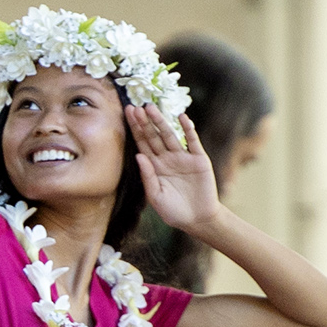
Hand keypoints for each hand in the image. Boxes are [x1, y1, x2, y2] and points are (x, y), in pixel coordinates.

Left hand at [129, 105, 221, 233]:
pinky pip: (192, 141)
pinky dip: (188, 129)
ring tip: (151, 108)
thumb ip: (147, 177)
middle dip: (144, 122)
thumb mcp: (156, 197)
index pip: (142, 144)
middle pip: (153, 136)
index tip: (128, 114)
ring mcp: (182, 157)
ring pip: (169, 136)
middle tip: (135, 107)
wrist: (198, 219)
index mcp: (154, 167)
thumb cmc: (174, 211)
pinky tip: (182, 118)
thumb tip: (138, 156)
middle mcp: (166, 159)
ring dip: (161, 122)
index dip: (135, 129)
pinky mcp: (198, 159)